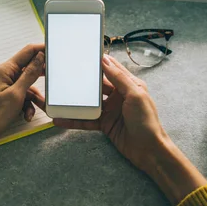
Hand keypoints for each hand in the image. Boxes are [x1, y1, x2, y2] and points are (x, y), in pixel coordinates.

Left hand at [0, 44, 45, 158]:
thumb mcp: (16, 94)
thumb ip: (29, 74)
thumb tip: (40, 56)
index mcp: (6, 69)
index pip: (28, 52)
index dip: (42, 49)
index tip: (56, 52)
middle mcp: (7, 75)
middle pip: (30, 69)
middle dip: (41, 77)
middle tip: (54, 81)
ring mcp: (8, 86)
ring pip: (29, 87)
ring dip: (35, 98)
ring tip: (40, 108)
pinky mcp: (8, 97)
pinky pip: (24, 97)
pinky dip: (27, 106)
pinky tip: (26, 116)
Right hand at [54, 55, 165, 173]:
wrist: (148, 150)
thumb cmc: (147, 122)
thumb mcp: (135, 96)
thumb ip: (120, 78)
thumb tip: (105, 61)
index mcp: (129, 85)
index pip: (112, 69)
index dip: (99, 62)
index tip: (83, 55)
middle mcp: (119, 96)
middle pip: (97, 86)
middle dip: (82, 81)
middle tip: (65, 73)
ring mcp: (110, 111)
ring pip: (89, 103)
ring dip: (75, 101)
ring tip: (58, 97)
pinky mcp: (104, 124)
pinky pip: (86, 120)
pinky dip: (73, 120)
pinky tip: (60, 120)